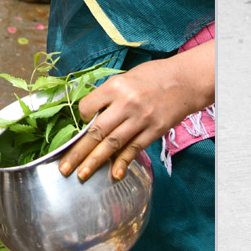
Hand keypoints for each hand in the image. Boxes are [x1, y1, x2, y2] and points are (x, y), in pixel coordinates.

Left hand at [58, 53, 210, 181]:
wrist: (186, 80)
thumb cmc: (154, 75)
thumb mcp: (127, 77)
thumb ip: (110, 95)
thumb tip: (91, 114)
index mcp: (116, 86)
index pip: (88, 107)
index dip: (80, 119)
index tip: (80, 125)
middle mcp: (127, 103)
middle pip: (97, 131)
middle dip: (78, 152)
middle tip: (64, 168)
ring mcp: (141, 119)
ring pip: (113, 144)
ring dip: (95, 161)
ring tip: (81, 175)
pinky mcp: (155, 130)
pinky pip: (135, 149)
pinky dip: (123, 162)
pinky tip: (114, 174)